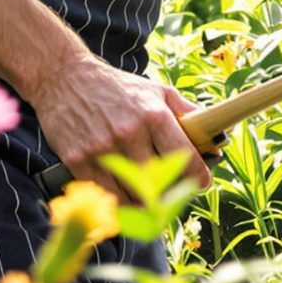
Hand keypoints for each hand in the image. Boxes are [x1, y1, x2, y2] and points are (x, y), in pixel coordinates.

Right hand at [25, 57, 210, 194]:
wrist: (63, 78)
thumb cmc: (116, 87)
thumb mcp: (156, 90)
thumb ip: (187, 112)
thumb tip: (218, 134)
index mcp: (153, 114)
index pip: (186, 159)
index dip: (198, 179)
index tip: (201, 184)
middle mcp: (129, 133)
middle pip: (160, 184)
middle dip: (172, 195)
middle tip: (175, 195)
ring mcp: (102, 149)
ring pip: (133, 197)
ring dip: (145, 204)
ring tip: (151, 199)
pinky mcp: (78, 160)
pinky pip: (106, 196)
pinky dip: (119, 203)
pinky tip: (125, 197)